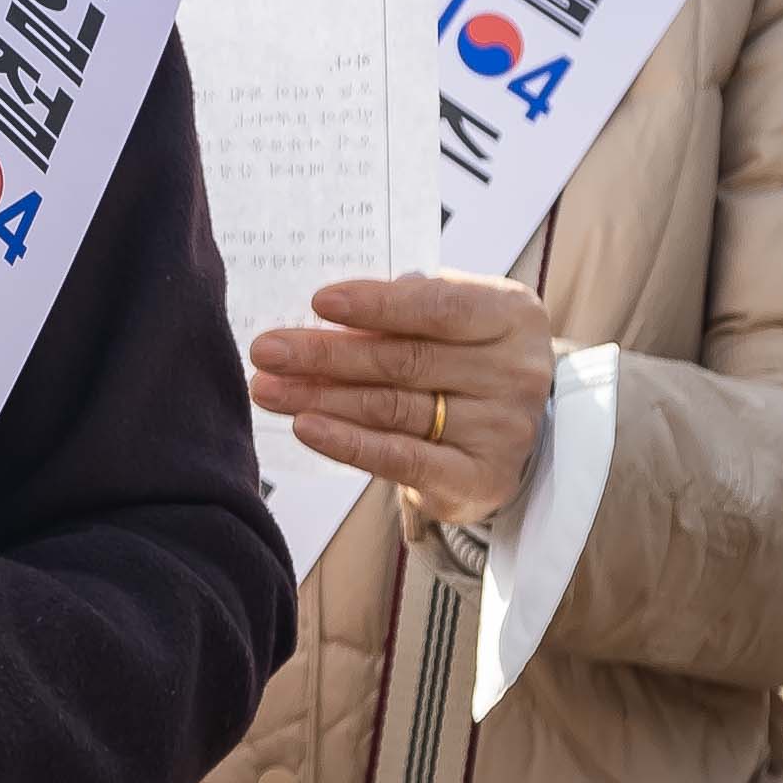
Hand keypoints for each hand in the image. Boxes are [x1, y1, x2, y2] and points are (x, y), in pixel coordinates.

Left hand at [248, 271, 556, 528]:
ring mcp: (501, 430)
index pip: (440, 306)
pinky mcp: (478, 479)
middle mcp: (516, 372)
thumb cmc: (466, 357)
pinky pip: (401, 459)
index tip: (318, 302)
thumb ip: (406, 306)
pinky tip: (305, 427)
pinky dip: (348, 443)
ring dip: (321, 398)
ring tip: (267, 389)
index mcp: (512, 316)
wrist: (508, 430)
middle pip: (405, 361)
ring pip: (393, 408)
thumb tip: (328, 308)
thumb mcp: (451, 319)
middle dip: (326, 355)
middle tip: (266, 352)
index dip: (377, 305)